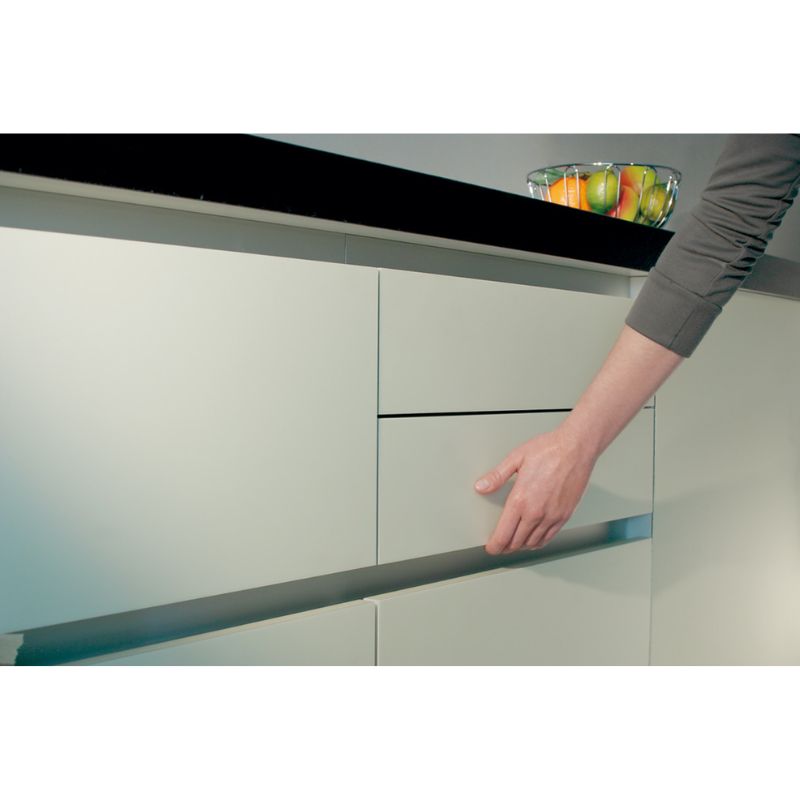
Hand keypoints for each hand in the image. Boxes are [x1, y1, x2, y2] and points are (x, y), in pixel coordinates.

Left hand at [474, 426, 595, 554]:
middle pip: (517, 542)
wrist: (576, 448)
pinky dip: (538, 543)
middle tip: (500, 546)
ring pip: (533, 542)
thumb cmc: (549, 450)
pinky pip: (549, 537)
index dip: (495, 546)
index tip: (491, 548)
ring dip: (521, 546)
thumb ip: (497, 476)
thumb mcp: (516, 458)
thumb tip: (481, 486)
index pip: (504, 535)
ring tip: (514, 544)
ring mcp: (552, 516)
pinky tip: (534, 540)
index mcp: (520, 500)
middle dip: (505, 547)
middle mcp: (536, 512)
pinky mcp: (565, 515)